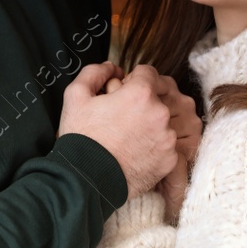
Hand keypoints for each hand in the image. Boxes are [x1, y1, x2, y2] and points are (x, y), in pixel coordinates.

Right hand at [59, 63, 177, 197]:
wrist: (85, 180)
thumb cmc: (81, 137)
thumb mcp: (75, 95)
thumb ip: (94, 72)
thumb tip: (112, 68)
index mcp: (141, 93)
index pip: (148, 73)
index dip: (134, 80)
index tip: (124, 92)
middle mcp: (160, 114)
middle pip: (160, 96)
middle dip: (145, 101)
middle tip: (126, 116)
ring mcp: (168, 139)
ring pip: (165, 121)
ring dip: (152, 124)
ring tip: (130, 136)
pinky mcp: (170, 160)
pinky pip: (167, 145)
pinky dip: (155, 146)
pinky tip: (137, 151)